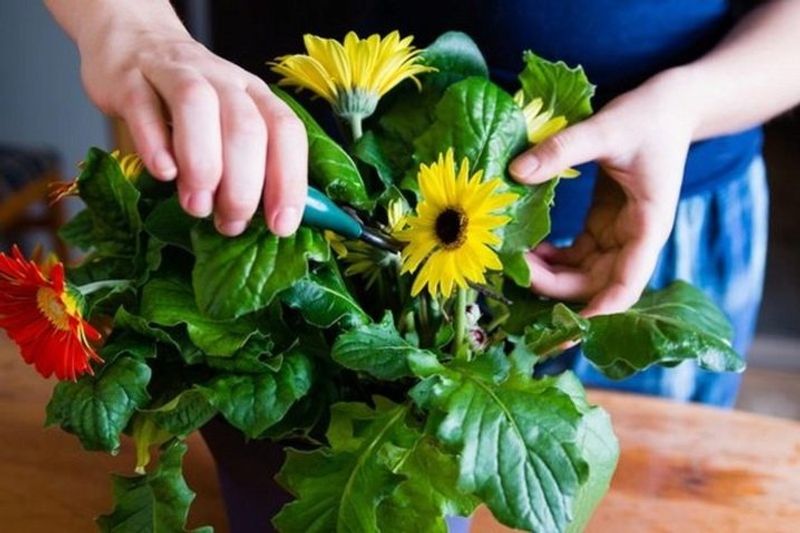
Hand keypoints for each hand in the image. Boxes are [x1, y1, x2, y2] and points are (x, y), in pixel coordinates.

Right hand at [77, 17, 306, 236]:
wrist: (135, 39)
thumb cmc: (190, 101)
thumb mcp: (227, 125)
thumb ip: (249, 167)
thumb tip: (267, 225)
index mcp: (256, 96)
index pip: (286, 132)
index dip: (289, 180)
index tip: (280, 225)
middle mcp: (223, 82)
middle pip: (246, 127)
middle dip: (242, 186)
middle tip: (229, 223)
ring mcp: (175, 75)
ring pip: (198, 107)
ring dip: (202, 165)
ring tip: (197, 205)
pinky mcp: (129, 80)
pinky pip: (143, 106)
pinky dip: (154, 143)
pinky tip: (163, 173)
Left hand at [509, 69, 695, 315]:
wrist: (672, 104)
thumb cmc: (649, 117)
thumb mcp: (606, 129)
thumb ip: (563, 149)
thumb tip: (516, 172)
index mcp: (648, 227)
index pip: (627, 285)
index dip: (599, 312)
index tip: (566, 328)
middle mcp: (635, 239)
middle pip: (597, 285)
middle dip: (557, 289)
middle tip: (516, 274)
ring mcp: (619, 234)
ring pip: (584, 274)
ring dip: (551, 276)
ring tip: (514, 262)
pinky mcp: (604, 223)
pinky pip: (576, 255)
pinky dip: (552, 259)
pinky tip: (527, 249)